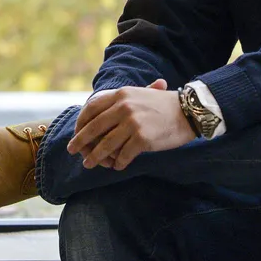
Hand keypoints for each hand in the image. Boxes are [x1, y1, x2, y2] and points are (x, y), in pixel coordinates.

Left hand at [67, 79, 196, 171]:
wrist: (188, 112)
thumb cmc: (164, 106)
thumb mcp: (139, 95)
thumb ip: (119, 101)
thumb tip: (97, 114)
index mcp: (121, 94)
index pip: (92, 108)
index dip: (81, 122)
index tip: (76, 132)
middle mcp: (124, 107)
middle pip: (94, 127)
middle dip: (80, 141)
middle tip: (72, 150)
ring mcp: (132, 123)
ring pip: (106, 144)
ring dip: (95, 157)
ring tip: (88, 164)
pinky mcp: (142, 139)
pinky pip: (123, 155)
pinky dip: (119, 163)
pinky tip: (117, 166)